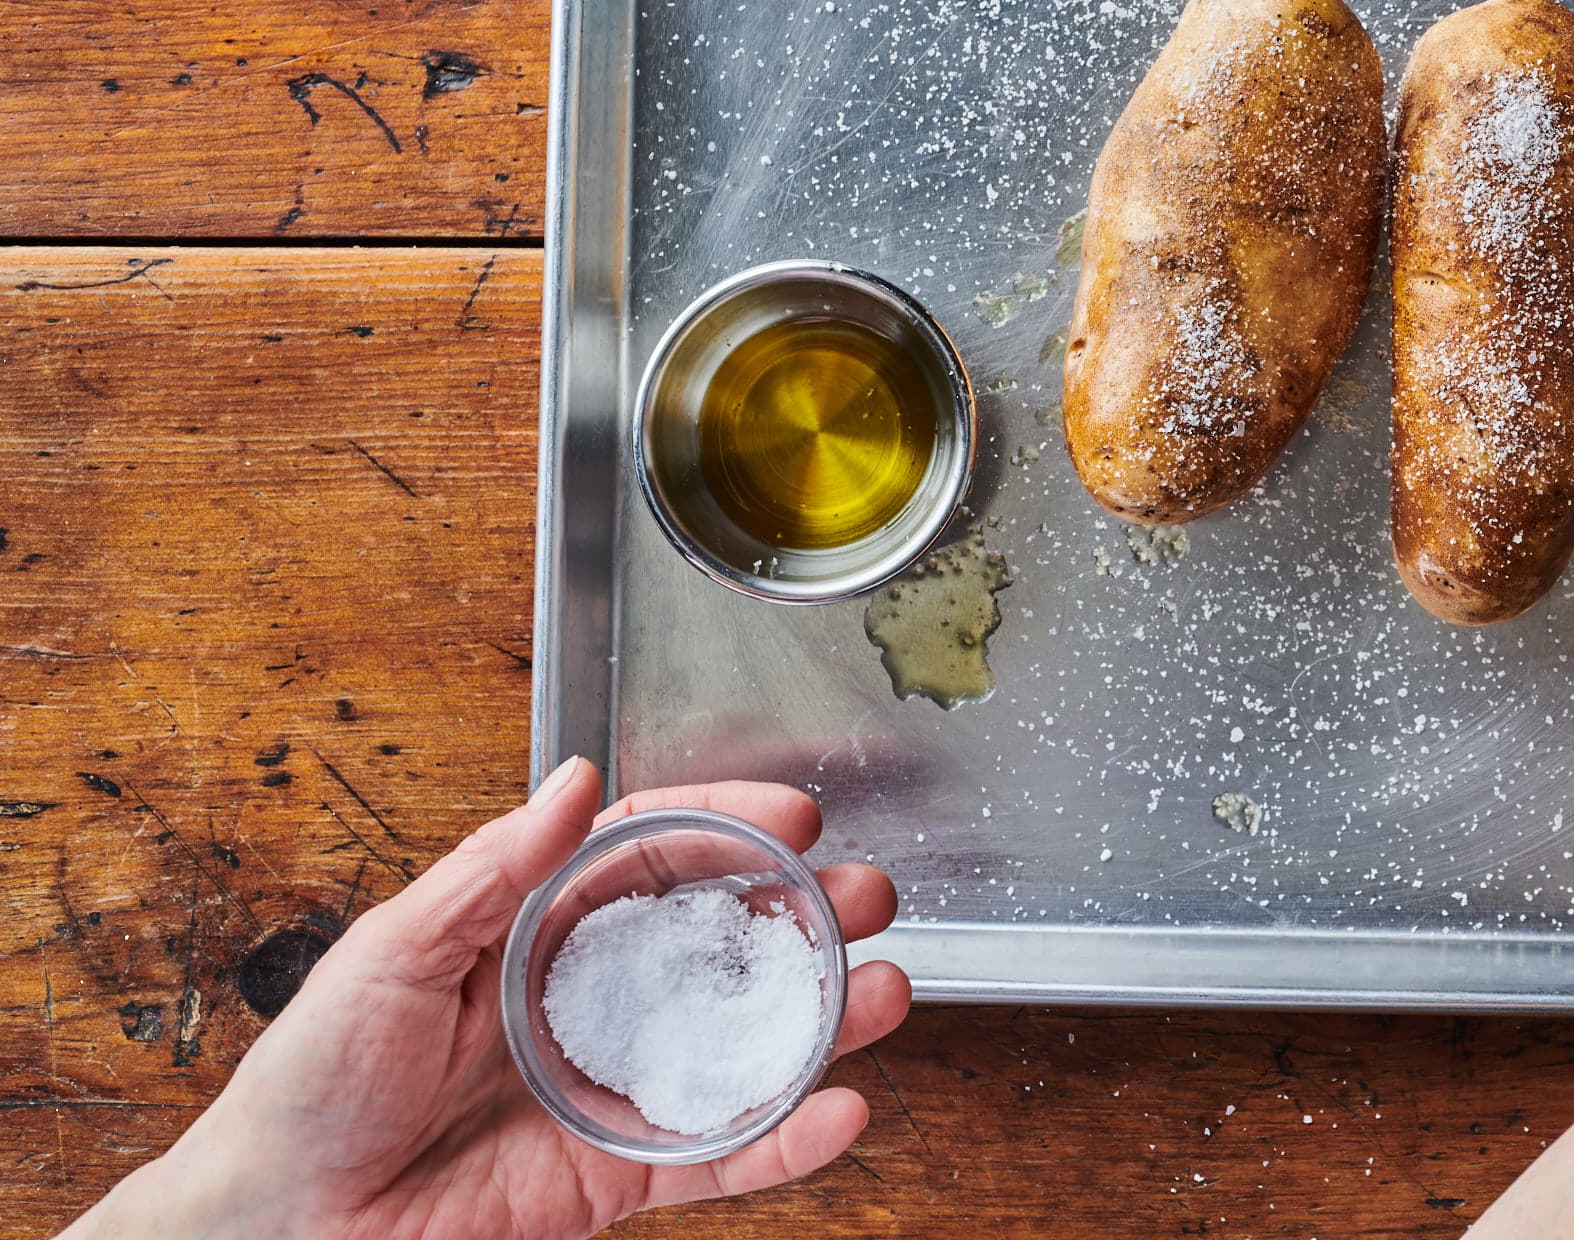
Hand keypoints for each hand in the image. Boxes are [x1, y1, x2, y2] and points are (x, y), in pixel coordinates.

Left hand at [71, 761, 912, 1239]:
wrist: (281, 1231)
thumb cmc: (307, 1085)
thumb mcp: (389, 953)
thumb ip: (490, 870)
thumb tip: (570, 781)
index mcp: (537, 932)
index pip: (656, 858)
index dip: (730, 826)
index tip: (794, 810)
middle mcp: (591, 1001)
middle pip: (725, 943)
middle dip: (808, 915)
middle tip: (870, 897)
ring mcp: (613, 1088)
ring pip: (743, 1043)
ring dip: (824, 1018)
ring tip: (888, 992)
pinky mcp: (618, 1175)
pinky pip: (721, 1156)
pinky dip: (788, 1139)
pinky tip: (839, 1110)